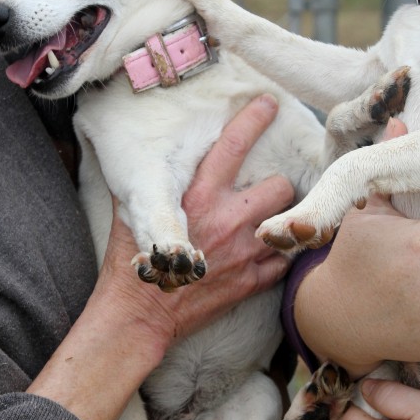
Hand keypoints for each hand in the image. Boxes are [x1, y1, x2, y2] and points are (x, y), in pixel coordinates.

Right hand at [29, 95, 293, 419]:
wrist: (140, 315)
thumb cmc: (132, 264)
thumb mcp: (131, 214)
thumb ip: (146, 186)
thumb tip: (136, 159)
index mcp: (198, 196)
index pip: (233, 145)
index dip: (254, 119)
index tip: (270, 103)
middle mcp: (228, 219)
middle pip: (280, 185)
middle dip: (276, 188)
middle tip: (266, 195)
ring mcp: (244, 252)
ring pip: (289, 221)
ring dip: (283, 221)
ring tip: (273, 223)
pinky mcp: (252, 281)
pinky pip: (284, 261)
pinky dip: (279, 258)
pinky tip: (267, 256)